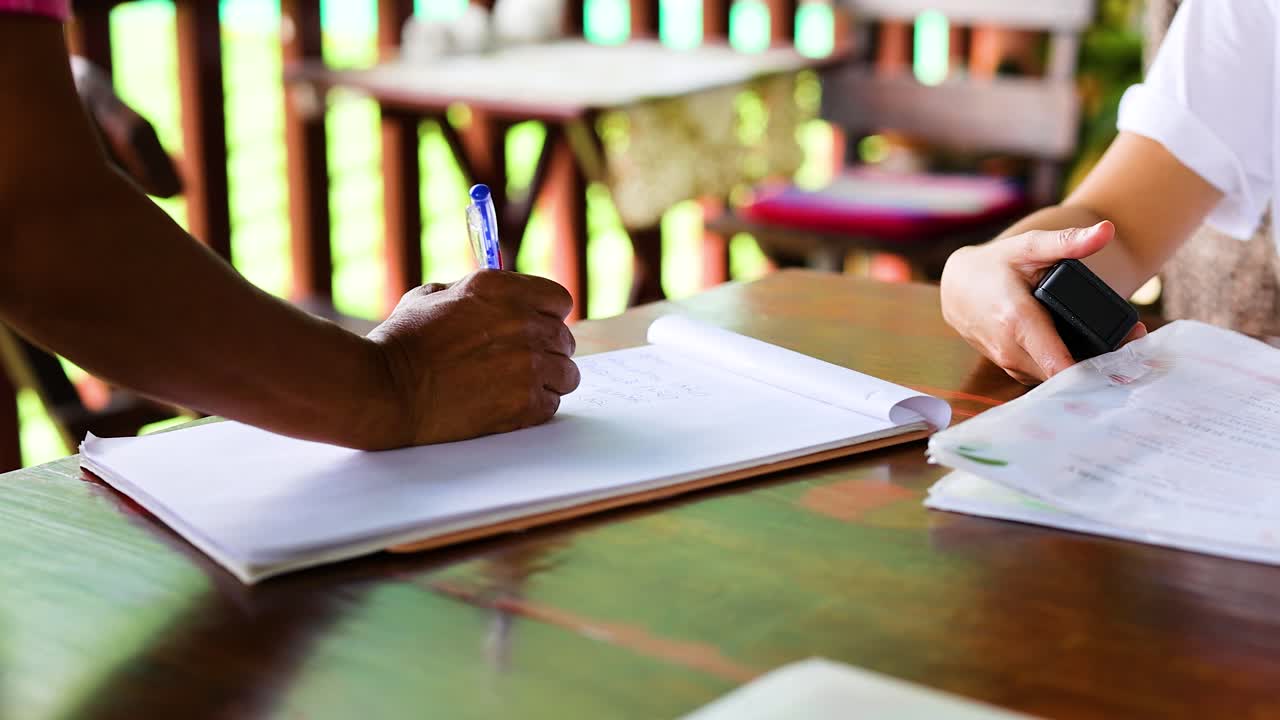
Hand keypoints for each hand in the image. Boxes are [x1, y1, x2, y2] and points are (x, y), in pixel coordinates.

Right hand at [367, 270, 579, 446]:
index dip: (547, 315)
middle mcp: (522, 322)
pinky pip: (552, 404)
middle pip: (565, 338)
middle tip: (519, 363)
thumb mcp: (433, 296)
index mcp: (500, 289)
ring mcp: (528, 364)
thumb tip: (498, 299)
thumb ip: (474, 293)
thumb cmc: (401, 342)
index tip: (536, 327)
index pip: (558, 299)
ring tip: (517, 387)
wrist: (386, 390)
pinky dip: (536, 407)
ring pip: (567, 373)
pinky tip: (509, 405)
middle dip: (546, 350)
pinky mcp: (527, 402)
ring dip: (548, 380)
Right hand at [940, 221, 1146, 384]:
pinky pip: (1045, 377)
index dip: (1098, 366)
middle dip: (1101, 362)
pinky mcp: (1010, 368)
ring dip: (1085, 368)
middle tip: (1134, 342)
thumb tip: (1106, 231)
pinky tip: (1086, 353)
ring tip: (1116, 346)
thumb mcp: (1029, 247)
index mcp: (1018, 321)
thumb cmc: (995, 264)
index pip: (1060, 365)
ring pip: (1056, 379)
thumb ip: (1068, 242)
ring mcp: (1008, 363)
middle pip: (1066, 374)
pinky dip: (1066, 368)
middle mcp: (1010, 349)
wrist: (958, 286)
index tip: (1128, 355)